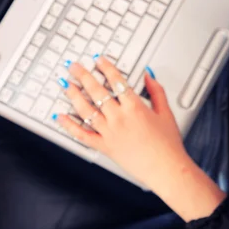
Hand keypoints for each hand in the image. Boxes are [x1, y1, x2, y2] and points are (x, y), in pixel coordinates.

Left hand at [56, 56, 187, 188]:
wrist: (164, 168)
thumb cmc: (167, 144)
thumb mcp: (166, 112)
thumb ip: (156, 91)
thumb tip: (148, 76)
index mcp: (134, 107)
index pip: (116, 81)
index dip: (106, 67)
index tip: (98, 60)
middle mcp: (118, 118)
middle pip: (96, 91)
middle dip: (83, 76)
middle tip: (74, 67)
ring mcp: (109, 132)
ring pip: (85, 110)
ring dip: (73, 95)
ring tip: (66, 85)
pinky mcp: (104, 146)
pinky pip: (82, 135)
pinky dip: (69, 126)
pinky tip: (61, 117)